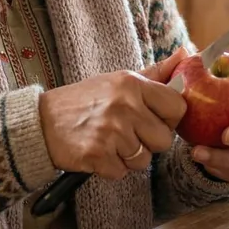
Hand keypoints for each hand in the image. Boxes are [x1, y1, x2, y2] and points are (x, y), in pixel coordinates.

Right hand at [38, 48, 187, 180]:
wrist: (42, 121)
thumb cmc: (84, 101)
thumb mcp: (117, 80)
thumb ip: (154, 73)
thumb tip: (185, 55)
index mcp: (131, 84)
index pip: (177, 107)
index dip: (168, 118)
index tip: (153, 118)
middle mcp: (124, 105)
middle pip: (164, 139)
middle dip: (148, 141)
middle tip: (125, 131)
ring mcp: (111, 131)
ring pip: (144, 160)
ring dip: (129, 157)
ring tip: (108, 141)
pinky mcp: (98, 155)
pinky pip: (122, 172)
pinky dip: (110, 167)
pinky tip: (97, 151)